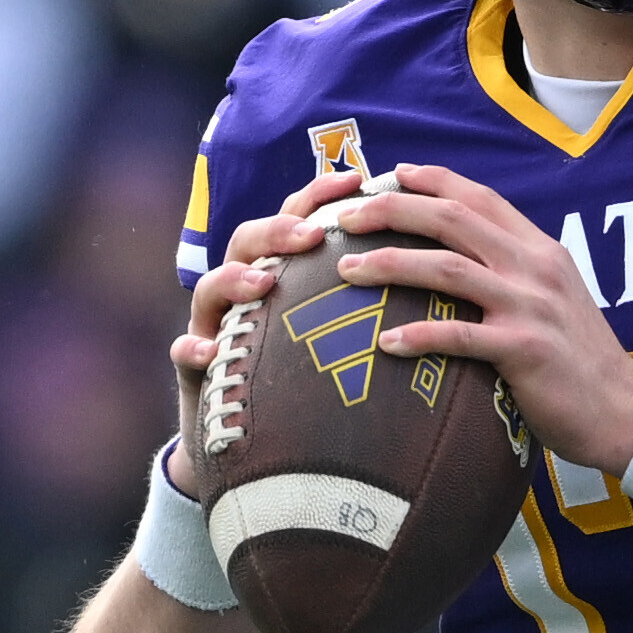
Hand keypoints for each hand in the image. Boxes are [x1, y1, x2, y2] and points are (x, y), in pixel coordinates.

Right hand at [173, 164, 397, 473]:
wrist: (265, 450)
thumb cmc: (317, 384)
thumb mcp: (348, 338)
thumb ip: (381, 303)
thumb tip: (447, 274)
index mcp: (284, 274)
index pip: (298, 221)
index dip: (319, 196)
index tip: (354, 181)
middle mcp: (244, 291)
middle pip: (249, 241)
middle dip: (278, 231)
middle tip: (311, 235)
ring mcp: (216, 325)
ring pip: (209, 288)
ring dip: (233, 280)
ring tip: (263, 283)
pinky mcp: (198, 369)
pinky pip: (185, 354)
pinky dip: (192, 350)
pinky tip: (205, 353)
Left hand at [343, 163, 632, 466]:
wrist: (626, 411)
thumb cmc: (581, 362)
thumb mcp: (556, 300)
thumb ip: (517, 273)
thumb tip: (464, 262)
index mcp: (540, 250)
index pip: (479, 197)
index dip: (431, 180)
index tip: (388, 174)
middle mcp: (535, 268)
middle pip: (451, 219)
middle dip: (391, 210)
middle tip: (344, 218)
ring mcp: (531, 307)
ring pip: (446, 269)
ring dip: (389, 265)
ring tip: (346, 271)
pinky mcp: (525, 350)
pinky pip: (458, 337)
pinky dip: (418, 337)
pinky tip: (385, 344)